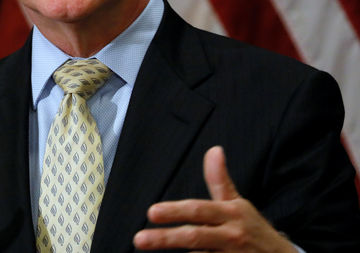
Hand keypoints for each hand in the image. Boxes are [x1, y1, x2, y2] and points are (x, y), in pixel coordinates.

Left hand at [133, 146, 296, 251]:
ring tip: (150, 250)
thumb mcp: (238, 203)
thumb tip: (214, 150)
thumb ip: (219, 180)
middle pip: (194, 237)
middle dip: (165, 238)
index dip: (175, 211)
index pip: (199, 210)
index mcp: (231, 214)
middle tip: (139, 239)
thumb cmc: (252, 229)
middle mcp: (231, 236)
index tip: (152, 212)